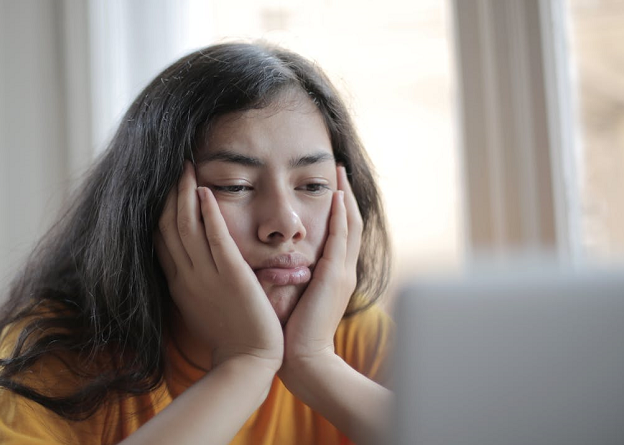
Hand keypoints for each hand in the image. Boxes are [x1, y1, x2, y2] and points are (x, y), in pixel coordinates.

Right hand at [155, 162, 283, 369]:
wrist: (247, 362)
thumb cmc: (230, 337)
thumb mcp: (201, 306)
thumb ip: (194, 283)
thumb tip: (189, 265)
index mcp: (180, 283)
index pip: (160, 240)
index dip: (159, 211)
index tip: (162, 188)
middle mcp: (187, 276)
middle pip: (168, 226)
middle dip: (169, 194)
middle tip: (173, 167)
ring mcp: (206, 275)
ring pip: (186, 226)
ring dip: (185, 194)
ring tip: (186, 167)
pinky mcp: (231, 275)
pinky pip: (215, 237)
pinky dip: (208, 212)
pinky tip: (205, 191)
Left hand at [279, 166, 361, 375]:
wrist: (304, 359)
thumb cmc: (292, 333)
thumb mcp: (294, 297)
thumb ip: (290, 276)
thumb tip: (272, 262)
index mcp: (333, 275)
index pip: (339, 234)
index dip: (337, 209)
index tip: (329, 187)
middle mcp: (343, 270)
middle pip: (350, 223)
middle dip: (345, 194)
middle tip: (339, 169)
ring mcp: (343, 272)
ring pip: (350, 225)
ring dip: (345, 196)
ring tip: (340, 173)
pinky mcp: (335, 276)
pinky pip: (341, 237)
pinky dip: (340, 214)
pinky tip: (336, 195)